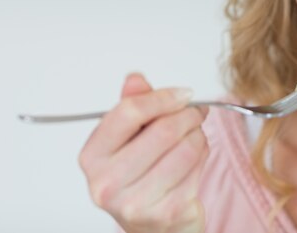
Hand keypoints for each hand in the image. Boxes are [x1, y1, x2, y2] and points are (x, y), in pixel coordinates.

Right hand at [78, 73, 208, 232]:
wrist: (149, 225)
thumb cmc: (137, 174)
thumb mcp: (127, 137)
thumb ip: (132, 105)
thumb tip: (135, 78)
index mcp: (92, 156)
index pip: (129, 112)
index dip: (163, 97)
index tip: (183, 93)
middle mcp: (107, 183)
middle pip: (164, 130)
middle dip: (188, 115)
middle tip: (196, 112)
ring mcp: (136, 202)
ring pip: (187, 148)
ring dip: (198, 135)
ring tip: (193, 136)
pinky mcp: (167, 213)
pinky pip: (198, 168)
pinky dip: (203, 156)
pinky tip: (194, 158)